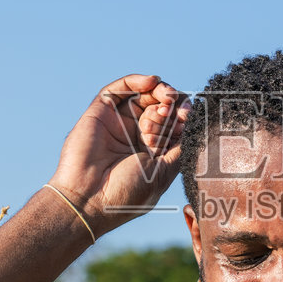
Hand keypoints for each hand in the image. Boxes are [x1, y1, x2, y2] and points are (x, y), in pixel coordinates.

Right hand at [49, 74, 188, 236]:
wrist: (88, 201)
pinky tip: (151, 82)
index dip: (183, 115)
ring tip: (166, 98)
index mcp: (152, 150)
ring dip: (160, 91)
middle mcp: (135, 134)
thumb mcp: (164, 172)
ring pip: (143, 94)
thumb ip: (179, 147)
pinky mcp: (100, 112)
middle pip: (161, 106)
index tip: (188, 116)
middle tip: (172, 112)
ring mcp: (118, 122)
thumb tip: (193, 124)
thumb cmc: (126, 195)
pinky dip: (136, 80)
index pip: (173, 123)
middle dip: (172, 105)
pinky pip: (119, 89)